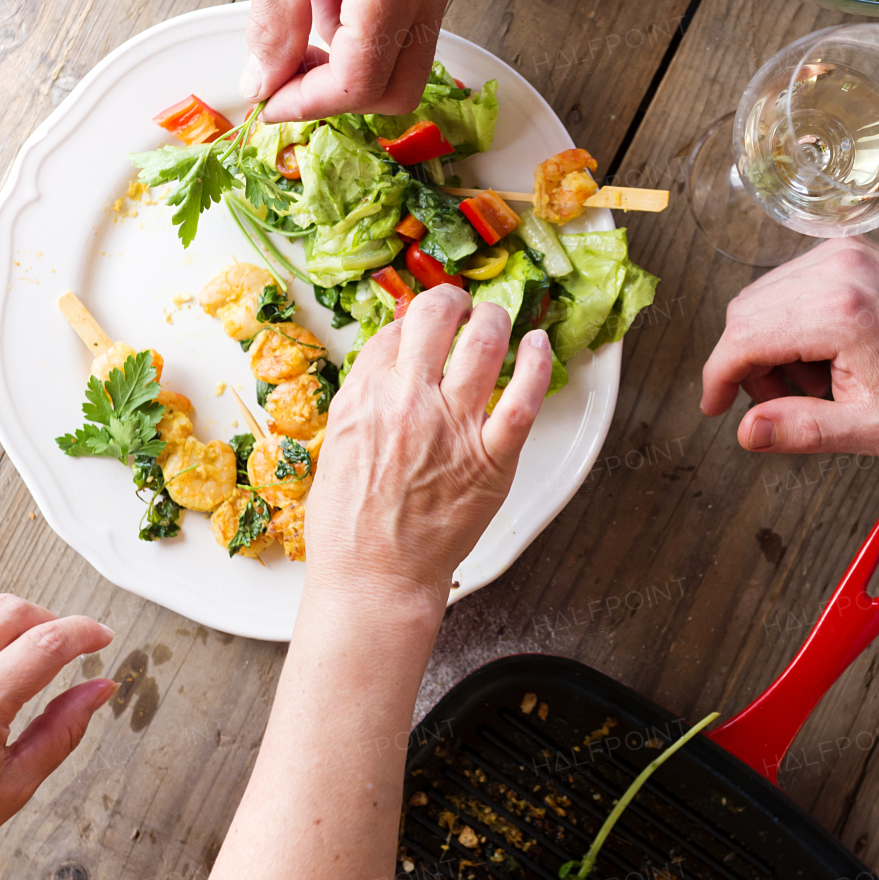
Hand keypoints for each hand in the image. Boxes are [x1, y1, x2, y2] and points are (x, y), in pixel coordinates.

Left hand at [245, 0, 460, 120]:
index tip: (267, 100)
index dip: (306, 103)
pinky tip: (329, 2)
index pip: (358, 86)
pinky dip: (367, 36)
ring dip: (352, 65)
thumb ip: (271, 35)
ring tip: (305, 26)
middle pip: (397, 93)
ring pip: (405, 65)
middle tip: (288, 77)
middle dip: (339, 96)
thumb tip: (262, 87)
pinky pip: (409, 29)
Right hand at [310, 287, 553, 614]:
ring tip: (495, 322)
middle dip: (454, 301)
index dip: (415, 319)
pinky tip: (539, 346)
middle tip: (463, 307)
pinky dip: (536, 364)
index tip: (426, 322)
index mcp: (364, 396)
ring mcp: (453, 427)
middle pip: (437, 317)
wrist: (373, 578)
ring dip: (494, 321)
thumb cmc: (349, 524)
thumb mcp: (339, 442)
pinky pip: (523, 398)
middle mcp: (408, 401)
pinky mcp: (491, 459)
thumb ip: (364, 396)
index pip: (396, 330)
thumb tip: (389, 356)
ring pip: (484, 343)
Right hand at [700, 238, 878, 455]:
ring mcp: (838, 253)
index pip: (744, 338)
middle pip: (745, 313)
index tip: (713, 405)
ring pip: (761, 296)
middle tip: (778, 401)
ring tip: (812, 378)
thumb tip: (748, 430)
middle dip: (746, 363)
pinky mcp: (843, 248)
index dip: (718, 377)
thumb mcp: (871, 428)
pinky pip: (786, 283)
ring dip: (768, 342)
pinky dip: (788, 319)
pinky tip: (820, 350)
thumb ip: (802, 431)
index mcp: (839, 314)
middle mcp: (834, 271)